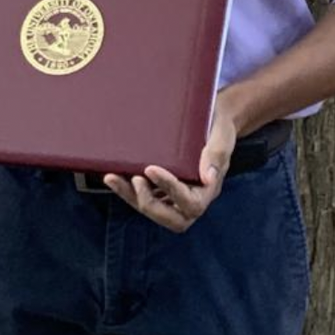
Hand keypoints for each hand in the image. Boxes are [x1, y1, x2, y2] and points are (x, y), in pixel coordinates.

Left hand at [103, 100, 238, 232]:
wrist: (211, 117)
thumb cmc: (218, 124)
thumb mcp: (222, 134)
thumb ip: (216, 154)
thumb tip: (208, 178)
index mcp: (209, 189)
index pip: (190, 202)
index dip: (169, 189)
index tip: (151, 168)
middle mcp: (192, 197)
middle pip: (170, 218)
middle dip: (148, 203)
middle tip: (134, 180)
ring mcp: (175, 195)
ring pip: (153, 209)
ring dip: (131, 197)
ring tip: (112, 178)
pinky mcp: (161, 188)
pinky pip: (144, 196)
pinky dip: (128, 189)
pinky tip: (113, 174)